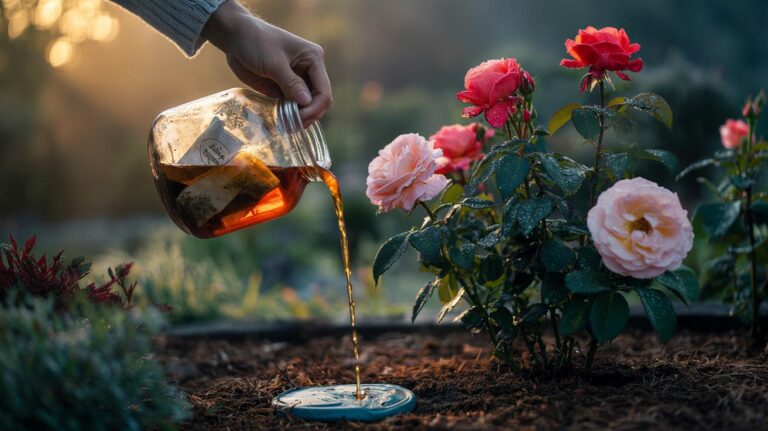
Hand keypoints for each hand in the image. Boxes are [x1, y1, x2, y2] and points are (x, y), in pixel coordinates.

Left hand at [203, 1, 332, 125]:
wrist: (236, 38)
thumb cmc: (256, 42)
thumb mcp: (274, 63)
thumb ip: (291, 83)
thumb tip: (307, 102)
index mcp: (313, 59)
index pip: (323, 90)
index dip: (315, 108)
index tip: (299, 119)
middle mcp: (310, 70)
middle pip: (319, 100)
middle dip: (309, 114)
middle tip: (292, 125)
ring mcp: (298, 80)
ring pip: (307, 105)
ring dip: (299, 117)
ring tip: (286, 126)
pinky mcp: (285, 87)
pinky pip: (292, 105)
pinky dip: (289, 115)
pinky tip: (281, 121)